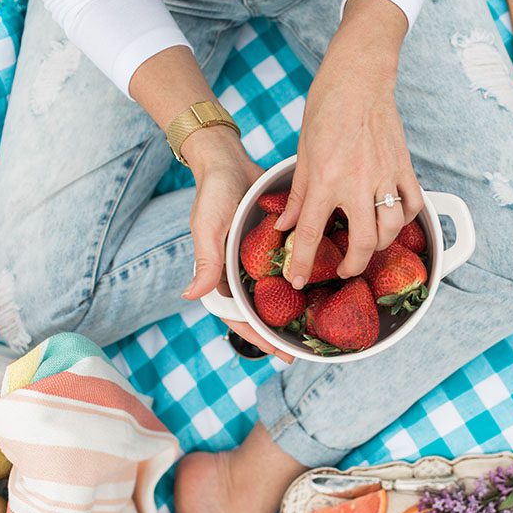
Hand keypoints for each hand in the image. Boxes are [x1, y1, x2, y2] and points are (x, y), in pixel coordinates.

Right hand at [179, 128, 293, 362]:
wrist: (227, 159)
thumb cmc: (212, 192)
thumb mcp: (207, 226)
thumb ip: (205, 261)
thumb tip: (191, 295)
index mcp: (219, 274)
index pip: (238, 317)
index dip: (258, 338)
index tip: (281, 353)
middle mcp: (238, 272)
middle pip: (258, 311)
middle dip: (278, 332)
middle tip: (302, 349)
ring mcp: (255, 259)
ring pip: (273, 294)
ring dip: (290, 310)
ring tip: (314, 325)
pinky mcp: (270, 244)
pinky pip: (285, 268)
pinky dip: (297, 279)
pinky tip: (321, 287)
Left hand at [273, 0, 424, 287]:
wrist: (359, 79)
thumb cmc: (326, 110)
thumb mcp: (303, 153)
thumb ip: (298, 194)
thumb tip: (286, 226)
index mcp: (325, 179)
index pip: (311, 233)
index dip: (303, 263)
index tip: (299, 281)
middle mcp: (356, 183)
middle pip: (362, 243)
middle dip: (352, 266)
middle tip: (343, 270)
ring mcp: (385, 176)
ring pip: (390, 230)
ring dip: (378, 245)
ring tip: (366, 244)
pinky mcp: (404, 167)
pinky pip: (411, 206)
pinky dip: (404, 219)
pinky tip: (392, 220)